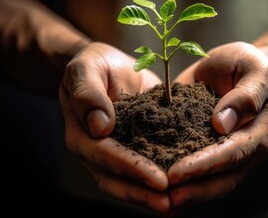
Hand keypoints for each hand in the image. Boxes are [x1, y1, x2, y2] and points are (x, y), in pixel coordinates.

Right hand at [59, 42, 169, 212]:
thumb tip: (99, 126)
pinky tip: (185, 185)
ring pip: (131, 180)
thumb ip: (87, 93)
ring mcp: (118, 150)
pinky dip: (162, 177)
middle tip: (170, 203)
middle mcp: (98, 150)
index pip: (105, 156)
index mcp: (82, 135)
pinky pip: (148, 165)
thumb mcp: (86, 68)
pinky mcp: (137, 145)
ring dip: (152, 194)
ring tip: (179, 203)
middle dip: (143, 192)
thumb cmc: (94, 63)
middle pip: (117, 178)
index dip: (130, 169)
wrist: (110, 65)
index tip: (158, 179)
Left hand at [169, 41, 267, 206]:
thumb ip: (247, 95)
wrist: (235, 67)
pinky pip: (193, 167)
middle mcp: (241, 150)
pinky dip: (179, 180)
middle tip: (163, 197)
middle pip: (220, 178)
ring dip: (185, 193)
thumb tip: (222, 124)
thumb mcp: (257, 70)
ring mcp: (222, 152)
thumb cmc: (248, 66)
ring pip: (208, 182)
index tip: (176, 173)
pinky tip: (155, 185)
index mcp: (256, 133)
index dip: (204, 166)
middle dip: (192, 189)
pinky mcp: (204, 147)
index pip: (231, 154)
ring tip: (158, 201)